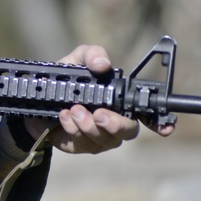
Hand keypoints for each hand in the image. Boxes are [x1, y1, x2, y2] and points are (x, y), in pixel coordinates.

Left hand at [23, 44, 173, 153]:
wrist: (35, 98)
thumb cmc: (64, 80)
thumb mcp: (76, 60)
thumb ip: (92, 54)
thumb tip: (103, 64)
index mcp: (120, 101)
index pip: (148, 115)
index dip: (161, 123)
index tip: (165, 128)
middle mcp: (114, 121)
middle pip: (128, 132)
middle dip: (115, 124)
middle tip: (98, 113)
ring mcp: (98, 136)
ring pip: (105, 140)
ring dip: (88, 126)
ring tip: (73, 110)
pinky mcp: (79, 145)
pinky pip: (82, 143)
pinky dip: (73, 129)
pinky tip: (63, 116)